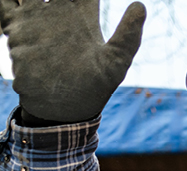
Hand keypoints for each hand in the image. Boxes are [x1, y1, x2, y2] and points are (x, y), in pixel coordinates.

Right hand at [0, 0, 145, 122]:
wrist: (61, 111)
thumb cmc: (93, 90)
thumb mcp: (115, 64)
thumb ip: (127, 36)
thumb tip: (141, 5)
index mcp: (82, 13)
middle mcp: (58, 11)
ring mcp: (35, 17)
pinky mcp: (16, 27)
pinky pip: (6, 3)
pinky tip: (15, 0)